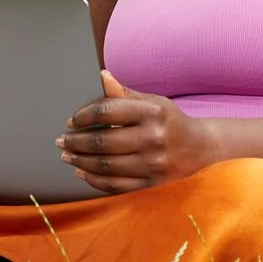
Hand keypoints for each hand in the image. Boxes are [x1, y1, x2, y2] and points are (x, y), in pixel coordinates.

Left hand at [57, 71, 220, 194]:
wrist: (200, 149)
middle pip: (103, 142)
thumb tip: (101, 76)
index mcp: (152, 112)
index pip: (108, 111)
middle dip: (76, 142)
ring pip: (106, 166)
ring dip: (80, 161)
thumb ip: (123, 93)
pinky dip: (94, 180)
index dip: (84, 116)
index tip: (71, 121)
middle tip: (61, 141)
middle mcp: (154, 138)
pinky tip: (82, 173)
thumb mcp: (152, 101)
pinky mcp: (152, 183)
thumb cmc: (169, 121)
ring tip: (67, 156)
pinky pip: (116, 185)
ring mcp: (153, 163)